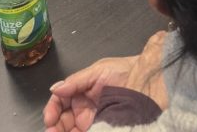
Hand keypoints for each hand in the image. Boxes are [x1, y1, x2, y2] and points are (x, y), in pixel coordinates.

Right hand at [43, 32, 167, 131]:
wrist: (147, 81)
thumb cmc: (124, 71)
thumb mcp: (98, 71)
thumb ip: (76, 81)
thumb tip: (55, 88)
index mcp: (81, 90)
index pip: (60, 101)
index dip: (52, 110)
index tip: (49, 119)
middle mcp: (85, 107)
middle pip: (63, 120)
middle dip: (55, 126)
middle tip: (52, 131)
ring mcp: (93, 120)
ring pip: (72, 130)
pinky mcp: (102, 128)